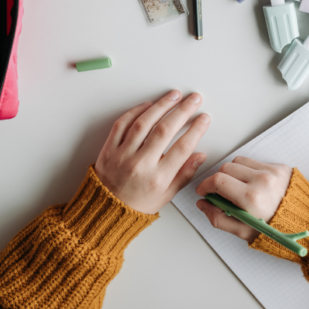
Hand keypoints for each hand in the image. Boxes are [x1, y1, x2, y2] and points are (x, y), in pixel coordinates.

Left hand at [95, 90, 210, 213]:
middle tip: (194, 99)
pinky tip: (149, 105)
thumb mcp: (167, 194)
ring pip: (143, 123)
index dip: (196, 130)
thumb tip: (201, 156)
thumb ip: (185, 174)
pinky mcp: (109, 149)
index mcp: (158, 178)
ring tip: (174, 96)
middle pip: (165, 130)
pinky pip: (122, 124)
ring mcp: (122, 155)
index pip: (182, 148)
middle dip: (182, 111)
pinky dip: (136, 112)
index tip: (204, 118)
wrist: (104, 212)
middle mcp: (140, 165)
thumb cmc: (137, 204)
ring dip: (161, 106)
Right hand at [195, 157, 291, 242]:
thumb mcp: (243, 231)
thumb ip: (218, 218)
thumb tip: (203, 204)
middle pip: (226, 168)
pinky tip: (253, 184)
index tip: (204, 191)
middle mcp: (262, 180)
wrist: (302, 222)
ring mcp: (272, 171)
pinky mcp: (280, 167)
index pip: (218, 180)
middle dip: (218, 179)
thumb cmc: (274, 230)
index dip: (206, 185)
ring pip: (239, 161)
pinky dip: (249, 171)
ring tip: (238, 188)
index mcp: (251, 198)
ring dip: (233, 173)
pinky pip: (255, 162)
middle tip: (221, 193)